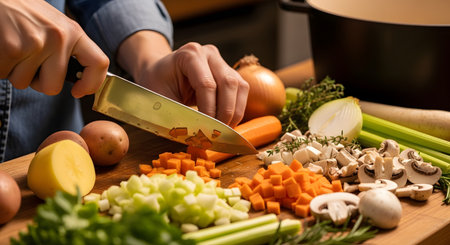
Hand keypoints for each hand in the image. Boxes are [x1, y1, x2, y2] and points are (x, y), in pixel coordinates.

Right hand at [0, 0, 108, 97]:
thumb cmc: (25, 13)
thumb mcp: (55, 26)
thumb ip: (68, 49)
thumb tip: (80, 78)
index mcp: (74, 32)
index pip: (99, 63)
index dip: (92, 84)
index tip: (78, 91)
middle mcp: (59, 37)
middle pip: (52, 87)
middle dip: (37, 83)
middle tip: (28, 63)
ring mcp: (36, 43)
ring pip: (24, 83)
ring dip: (15, 72)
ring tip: (14, 48)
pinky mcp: (13, 48)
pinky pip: (5, 75)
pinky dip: (1, 67)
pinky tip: (3, 47)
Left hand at [117, 31, 248, 127]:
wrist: (160, 73)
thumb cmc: (157, 85)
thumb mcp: (160, 100)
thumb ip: (178, 116)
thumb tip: (196, 135)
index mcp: (189, 54)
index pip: (206, 84)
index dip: (209, 110)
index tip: (205, 130)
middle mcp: (209, 54)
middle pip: (228, 83)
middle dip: (225, 113)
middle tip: (217, 134)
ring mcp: (221, 62)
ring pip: (239, 87)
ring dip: (234, 112)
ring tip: (223, 130)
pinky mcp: (230, 73)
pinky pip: (241, 91)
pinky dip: (237, 109)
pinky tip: (226, 123)